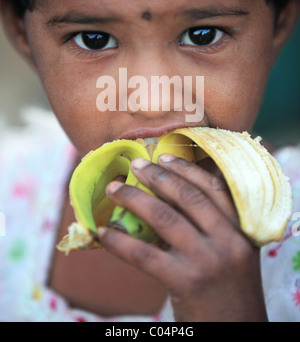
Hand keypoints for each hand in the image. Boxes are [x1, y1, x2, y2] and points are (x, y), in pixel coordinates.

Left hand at [97, 154, 267, 321]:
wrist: (237, 332)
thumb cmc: (230, 291)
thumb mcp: (232, 254)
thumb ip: (211, 228)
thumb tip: (164, 200)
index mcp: (242, 230)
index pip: (215, 187)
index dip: (187, 168)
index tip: (164, 156)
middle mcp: (229, 241)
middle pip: (188, 196)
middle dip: (157, 176)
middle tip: (135, 164)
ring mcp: (208, 261)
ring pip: (164, 218)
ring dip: (134, 199)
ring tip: (114, 188)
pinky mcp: (186, 283)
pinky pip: (145, 255)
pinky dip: (120, 242)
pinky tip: (104, 233)